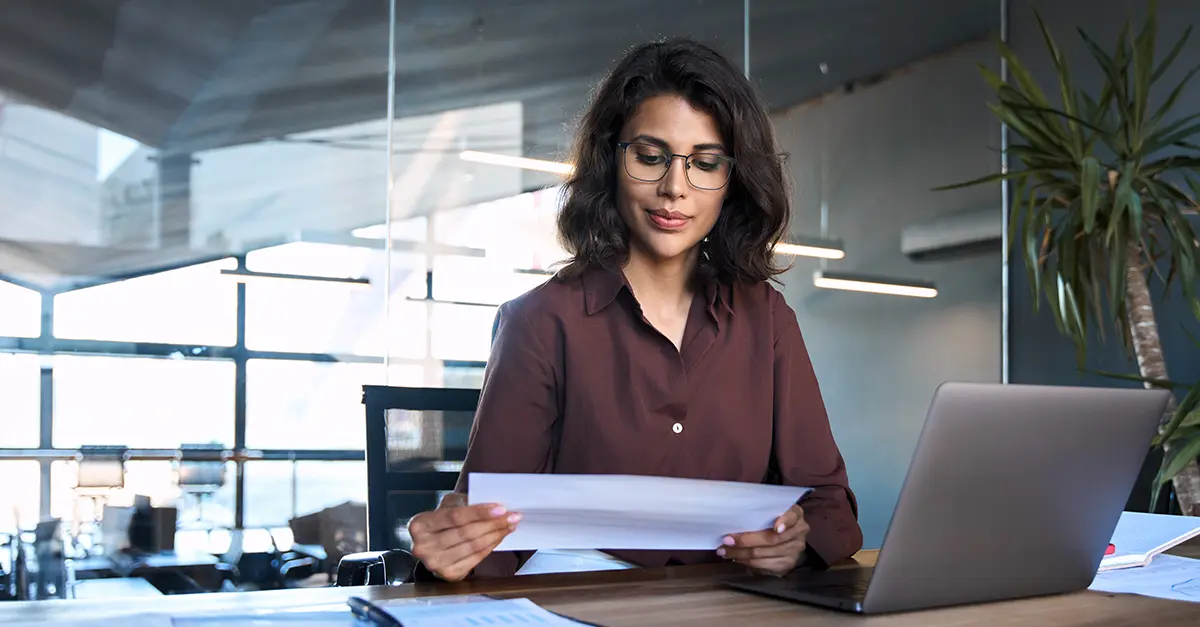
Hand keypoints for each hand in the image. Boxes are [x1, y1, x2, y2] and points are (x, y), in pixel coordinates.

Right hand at [407, 492, 521, 580]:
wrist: (431, 545)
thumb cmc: (441, 522)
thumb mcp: (447, 505)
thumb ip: (465, 503)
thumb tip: (495, 507)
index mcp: (420, 524)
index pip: (455, 516)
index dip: (479, 513)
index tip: (501, 508)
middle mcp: (423, 547)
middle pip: (466, 533)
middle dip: (493, 524)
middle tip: (512, 516)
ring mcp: (435, 564)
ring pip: (473, 547)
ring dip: (496, 535)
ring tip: (509, 525)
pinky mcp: (448, 575)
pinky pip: (476, 559)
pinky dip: (491, 547)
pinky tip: (499, 537)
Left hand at [717, 504, 809, 575]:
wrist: (785, 537)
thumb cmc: (771, 518)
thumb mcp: (769, 510)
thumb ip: (759, 512)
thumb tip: (733, 518)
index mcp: (796, 513)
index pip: (793, 515)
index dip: (785, 521)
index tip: (776, 528)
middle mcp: (799, 532)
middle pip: (772, 539)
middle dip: (746, 540)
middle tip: (727, 540)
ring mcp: (795, 549)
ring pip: (764, 553)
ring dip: (741, 553)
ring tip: (725, 551)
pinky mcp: (787, 564)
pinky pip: (764, 565)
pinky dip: (747, 562)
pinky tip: (736, 558)